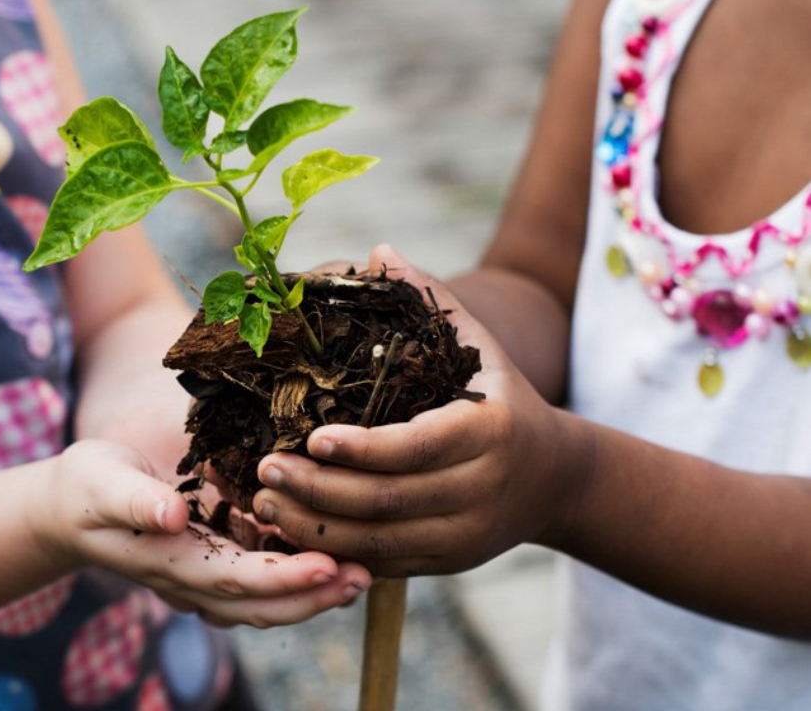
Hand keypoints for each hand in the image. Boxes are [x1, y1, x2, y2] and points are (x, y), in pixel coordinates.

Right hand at [33, 440, 372, 626]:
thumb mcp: (101, 483)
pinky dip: (298, 573)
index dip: (280, 579)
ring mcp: (206, 576)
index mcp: (167, 562)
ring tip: (361, 573)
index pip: (232, 580)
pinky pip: (262, 578)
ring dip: (313, 592)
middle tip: (363, 577)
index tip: (326, 566)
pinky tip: (333, 554)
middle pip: (259, 602)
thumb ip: (134, 500)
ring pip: (265, 598)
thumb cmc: (88, 488)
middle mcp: (192, 580)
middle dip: (313, 596)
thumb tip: (172, 515)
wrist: (76, 506)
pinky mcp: (217, 561)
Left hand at [250, 245, 588, 575]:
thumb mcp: (480, 346)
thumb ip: (430, 301)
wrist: (553, 479)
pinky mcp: (447, 562)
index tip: (312, 437)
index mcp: (489, 432)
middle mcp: (480, 490)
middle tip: (264, 468)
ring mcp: (464, 535)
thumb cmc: (502, 398)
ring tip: (263, 503)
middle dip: (320, 491)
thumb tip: (378, 252)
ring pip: (380, 543)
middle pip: (389, 501)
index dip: (363, 448)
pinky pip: (384, 565)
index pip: (419, 447)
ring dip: (315, 528)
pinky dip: (335, 552)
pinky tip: (292, 530)